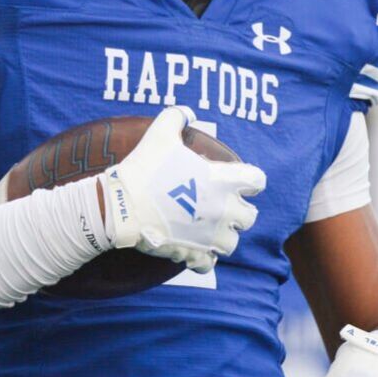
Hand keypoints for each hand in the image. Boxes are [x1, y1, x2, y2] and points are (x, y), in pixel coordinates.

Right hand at [98, 106, 264, 272]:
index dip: (250, 179)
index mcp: (222, 181)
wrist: (120, 206)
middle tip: (221, 206)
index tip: (239, 180)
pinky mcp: (193, 255)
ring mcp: (209, 236)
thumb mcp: (160, 133)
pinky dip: (203, 259)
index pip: (256, 180)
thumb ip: (177, 117)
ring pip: (231, 243)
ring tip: (208, 230)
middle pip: (249, 217)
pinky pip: (209, 263)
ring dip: (223, 237)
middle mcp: (223, 210)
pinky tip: (194, 249)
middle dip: (238, 212)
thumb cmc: (143, 168)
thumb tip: (187, 113)